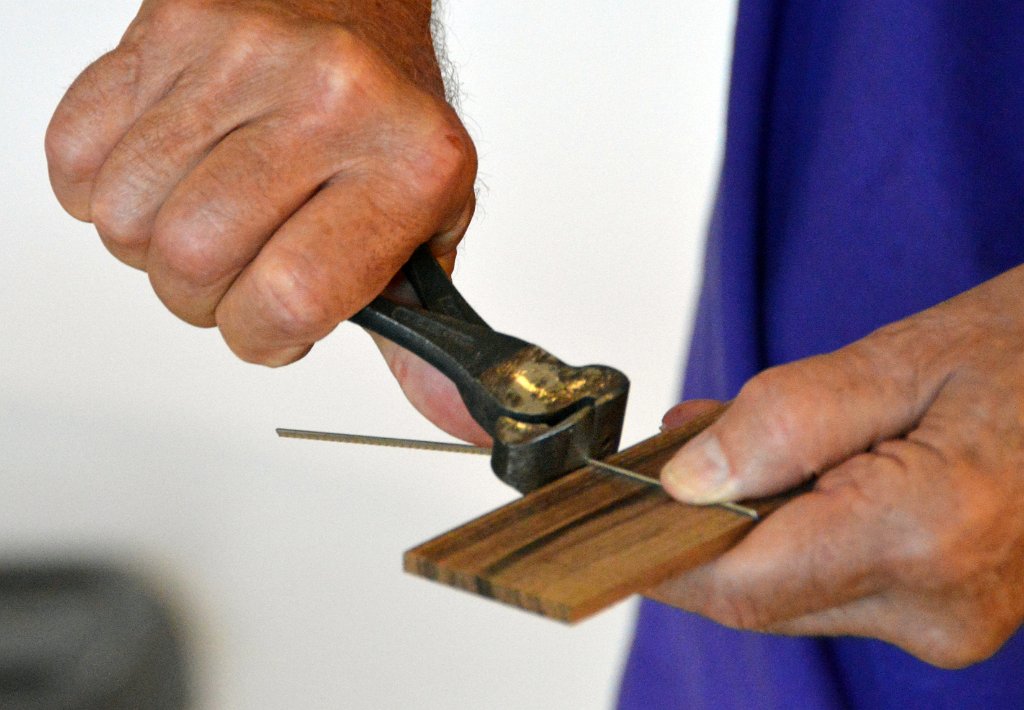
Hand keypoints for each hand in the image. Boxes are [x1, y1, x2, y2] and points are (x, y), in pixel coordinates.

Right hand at [45, 0, 481, 437]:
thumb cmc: (390, 117)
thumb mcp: (428, 223)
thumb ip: (421, 334)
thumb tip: (453, 419)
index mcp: (409, 164)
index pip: (292, 298)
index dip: (265, 337)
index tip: (277, 323)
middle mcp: (328, 101)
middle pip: (191, 262)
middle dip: (203, 298)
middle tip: (240, 268)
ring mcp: (242, 58)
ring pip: (126, 217)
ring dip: (152, 247)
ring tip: (207, 215)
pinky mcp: (169, 29)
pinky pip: (76, 155)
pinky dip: (103, 187)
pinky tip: (168, 170)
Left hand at [650, 264, 1023, 668]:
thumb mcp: (902, 359)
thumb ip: (785, 421)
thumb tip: (687, 480)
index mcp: (928, 534)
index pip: (744, 581)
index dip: (663, 556)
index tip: (612, 521)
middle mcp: (939, 605)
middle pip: (762, 592)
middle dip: (703, 526)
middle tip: (674, 450)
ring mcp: (948, 620)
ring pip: (793, 591)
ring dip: (750, 525)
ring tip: (736, 440)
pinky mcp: (947, 613)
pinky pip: (836, 583)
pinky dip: (798, 534)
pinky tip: (790, 473)